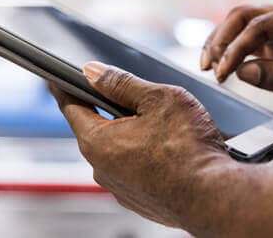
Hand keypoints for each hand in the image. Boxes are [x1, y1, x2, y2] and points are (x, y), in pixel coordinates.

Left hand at [48, 62, 231, 233]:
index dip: (65, 87)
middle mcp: (102, 169)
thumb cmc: (189, 148)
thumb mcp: (156, 98)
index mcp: (97, 141)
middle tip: (135, 96)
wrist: (215, 196)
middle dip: (111, 109)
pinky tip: (169, 149)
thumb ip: (121, 83)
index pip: (70, 106)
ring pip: (119, 150)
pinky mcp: (140, 201)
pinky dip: (146, 156)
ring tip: (164, 126)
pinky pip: (135, 170)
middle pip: (96, 128)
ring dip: (133, 134)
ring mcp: (120, 188)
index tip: (56, 78)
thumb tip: (93, 72)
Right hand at [200, 0, 272, 126]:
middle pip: (246, 15)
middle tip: (208, 67)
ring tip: (208, 67)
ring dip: (223, 43)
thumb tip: (242, 72)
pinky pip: (251, 40)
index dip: (236, 48)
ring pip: (244, 25)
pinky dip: (234, 51)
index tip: (222, 73)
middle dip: (222, 39)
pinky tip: (222, 67)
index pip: (261, 24)